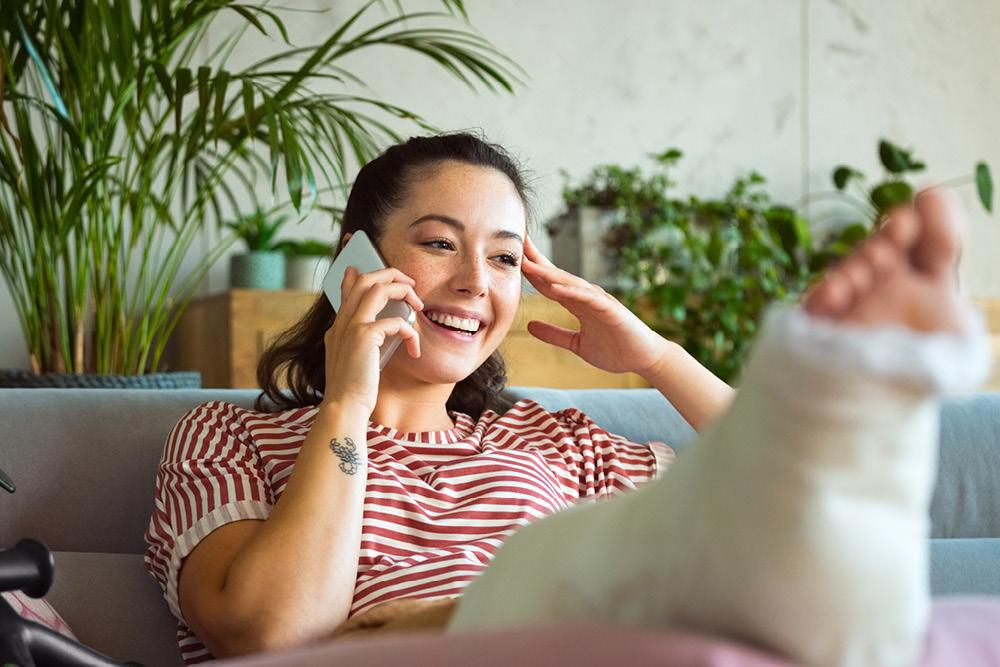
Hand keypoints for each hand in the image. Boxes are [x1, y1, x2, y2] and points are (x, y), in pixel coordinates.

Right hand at [319, 265, 423, 415]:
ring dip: (403, 291)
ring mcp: (351, 326)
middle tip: (410, 284)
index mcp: (339, 327)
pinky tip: (414, 348)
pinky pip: (397, 322)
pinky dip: (411, 332)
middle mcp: (343, 321)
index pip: (347, 290)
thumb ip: (361, 342)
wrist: (344, 406)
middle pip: (365, 279)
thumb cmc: (354, 390)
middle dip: (390, 274)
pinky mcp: (364, 336)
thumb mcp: (354, 360)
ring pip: (378, 288)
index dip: (355, 275)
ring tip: (418, 304)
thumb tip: (376, 331)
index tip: (360, 268)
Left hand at [520, 236, 668, 375]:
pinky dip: (572, 292)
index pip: (550, 283)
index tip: (513, 258)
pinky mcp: (611, 311)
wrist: (643, 359)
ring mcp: (599, 301)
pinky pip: (589, 299)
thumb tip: (530, 326)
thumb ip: (554, 334)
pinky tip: (556, 288)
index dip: (532, 271)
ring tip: (528, 263)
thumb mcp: (576, 344)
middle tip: (518, 243)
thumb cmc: (614, 349)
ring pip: (570, 283)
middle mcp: (586, 297)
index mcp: (577, 304)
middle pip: (557, 276)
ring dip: (549, 273)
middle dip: (537, 260)